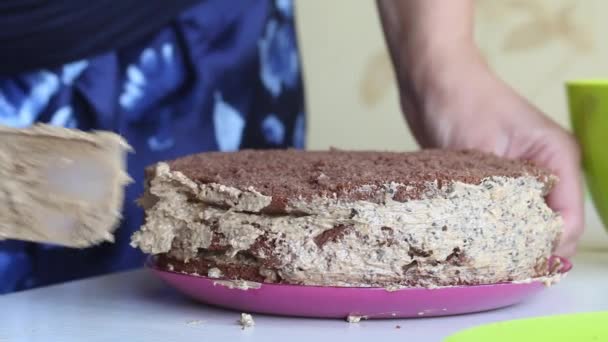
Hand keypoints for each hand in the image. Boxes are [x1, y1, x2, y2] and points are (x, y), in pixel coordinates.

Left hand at [400, 52, 583, 256]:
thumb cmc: (460, 101)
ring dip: (508, 239)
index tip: (518, 265)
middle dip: (529, 247)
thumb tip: (512, 240)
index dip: (548, 247)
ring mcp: (519, 172)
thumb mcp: (483, 151)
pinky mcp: (493, 176)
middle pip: (550, 223)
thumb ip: (504, 194)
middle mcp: (545, 167)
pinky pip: (500, 210)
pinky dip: (490, 225)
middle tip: (498, 268)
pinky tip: (473, 239)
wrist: (431, 78)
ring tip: (485, 258)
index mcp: (557, 156)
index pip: (568, 218)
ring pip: (524, 219)